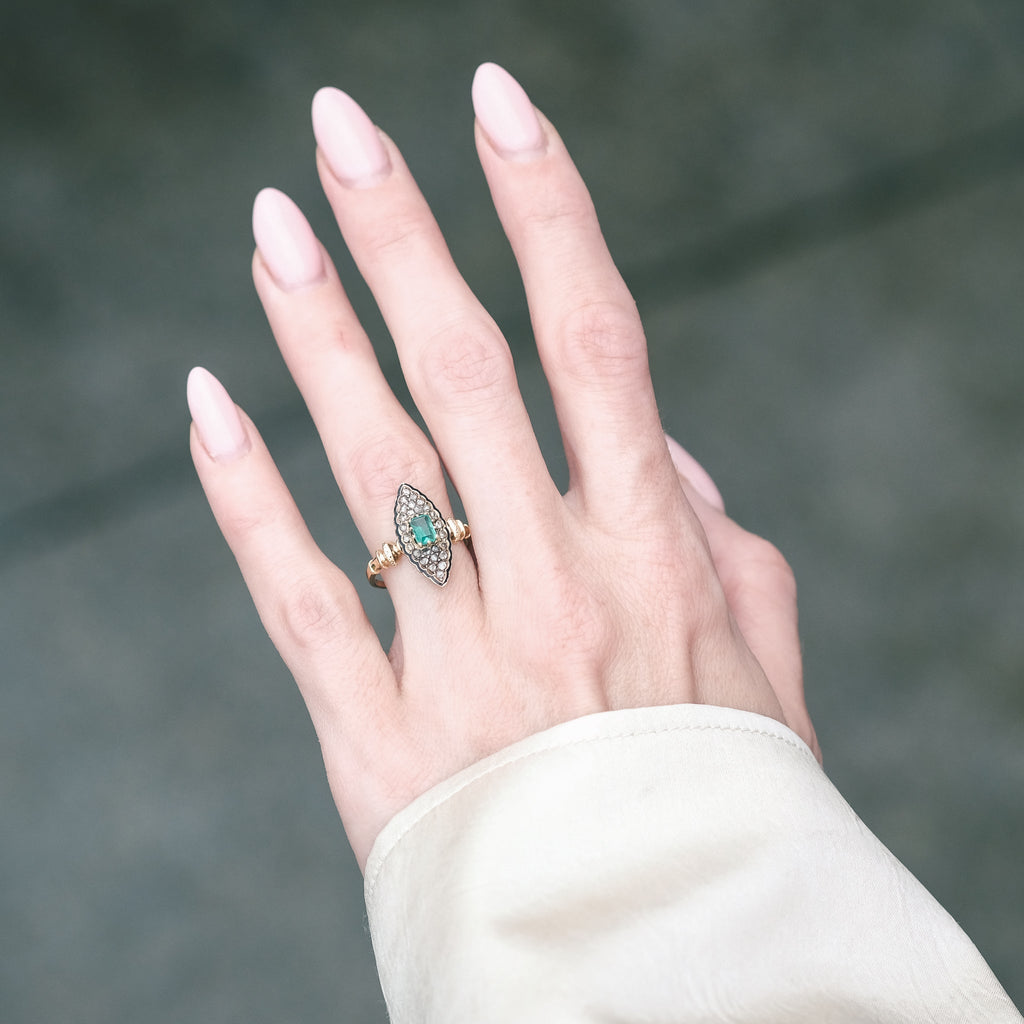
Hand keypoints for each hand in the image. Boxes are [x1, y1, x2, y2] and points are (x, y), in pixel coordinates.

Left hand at [188, 63, 818, 870]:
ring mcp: (450, 663)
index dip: (547, 212)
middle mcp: (546, 589)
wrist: (656, 971)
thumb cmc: (719, 801)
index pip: (596, 340)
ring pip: (368, 463)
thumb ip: (717, 541)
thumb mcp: (761, 663)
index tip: (498, 109)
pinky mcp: (373, 739)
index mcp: (650, 559)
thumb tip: (660, 451)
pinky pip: (293, 595)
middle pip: (462, 372)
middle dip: (401, 234)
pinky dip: (244, 493)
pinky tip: (208, 401)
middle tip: (342, 128)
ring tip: (271, 227)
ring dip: (315, 332)